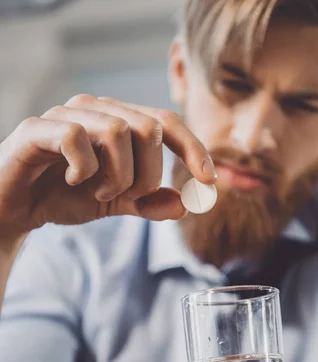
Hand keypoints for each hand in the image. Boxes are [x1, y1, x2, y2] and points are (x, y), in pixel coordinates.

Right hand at [0, 94, 216, 239]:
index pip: (167, 122)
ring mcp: (67, 114)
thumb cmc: (64, 197)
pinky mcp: (38, 127)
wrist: (15, 206)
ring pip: (119, 131)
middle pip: (150, 128)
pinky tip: (72, 181)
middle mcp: (97, 110)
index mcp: (119, 122)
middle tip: (128, 197)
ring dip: (118, 176)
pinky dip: (84, 168)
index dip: (193, 148)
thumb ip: (147, 203)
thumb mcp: (114, 203)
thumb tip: (184, 205)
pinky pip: (76, 137)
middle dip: (149, 175)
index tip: (209, 180)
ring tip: (98, 192)